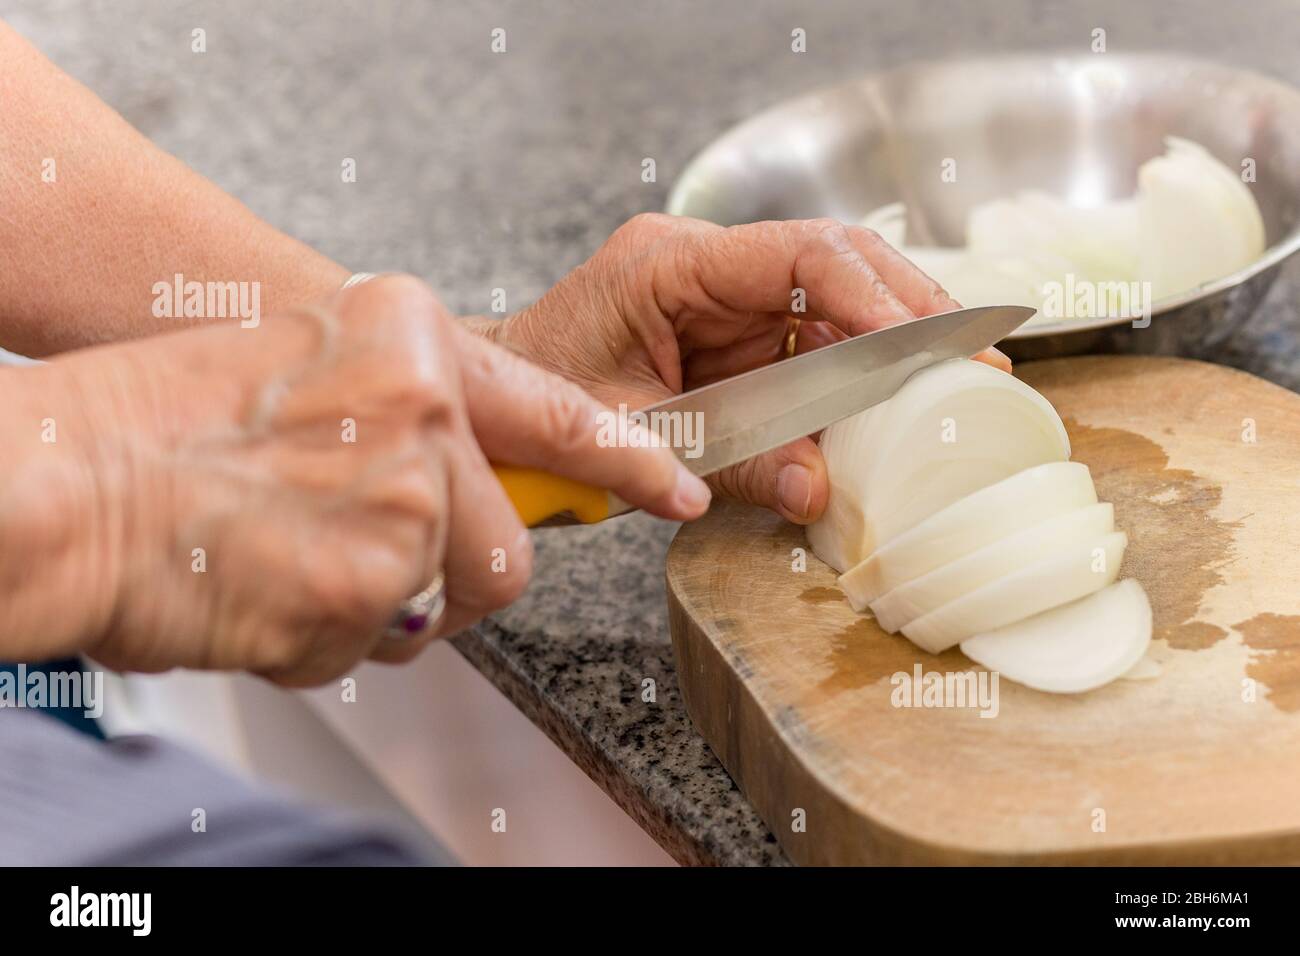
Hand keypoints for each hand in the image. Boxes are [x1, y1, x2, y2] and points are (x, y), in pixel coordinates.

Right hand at [0, 276, 708, 684]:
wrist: (58, 483)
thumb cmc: (153, 428)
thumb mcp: (301, 372)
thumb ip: (399, 415)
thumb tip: (455, 478)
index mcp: (408, 333)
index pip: (557, 406)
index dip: (627, 460)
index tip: (677, 488)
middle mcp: (424, 403)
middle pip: (507, 543)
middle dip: (448, 574)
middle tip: (361, 557)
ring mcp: (409, 493)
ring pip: (459, 599)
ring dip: (390, 607)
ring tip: (300, 565)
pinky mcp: (380, 580)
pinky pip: (389, 642)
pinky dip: (333, 636)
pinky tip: (271, 588)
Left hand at [487, 214, 1010, 523]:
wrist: (500, 396)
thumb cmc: (540, 399)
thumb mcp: (628, 436)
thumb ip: (723, 459)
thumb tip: (821, 489)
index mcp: (670, 263)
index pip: (800, 254)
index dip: (875, 294)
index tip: (930, 342)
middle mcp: (707, 265)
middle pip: (836, 263)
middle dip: (910, 309)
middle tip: (977, 357)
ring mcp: (725, 295)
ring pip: (835, 302)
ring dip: (895, 345)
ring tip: (959, 383)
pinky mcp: (733, 330)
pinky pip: (812, 344)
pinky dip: (856, 377)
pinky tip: (897, 406)